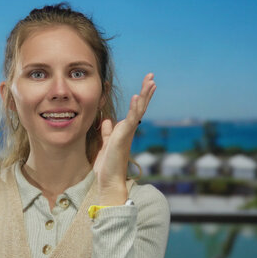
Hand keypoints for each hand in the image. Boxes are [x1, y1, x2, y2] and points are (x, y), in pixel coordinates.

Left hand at [93, 73, 155, 204]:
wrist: (109, 180)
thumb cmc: (107, 165)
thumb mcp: (104, 144)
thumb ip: (107, 132)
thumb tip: (107, 121)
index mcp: (124, 129)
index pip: (135, 109)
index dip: (140, 96)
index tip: (146, 83)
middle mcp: (128, 130)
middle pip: (140, 106)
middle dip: (146, 91)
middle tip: (151, 77)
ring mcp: (127, 133)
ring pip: (139, 111)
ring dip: (144, 96)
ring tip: (150, 82)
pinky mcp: (123, 137)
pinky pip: (131, 120)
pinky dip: (134, 108)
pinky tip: (137, 97)